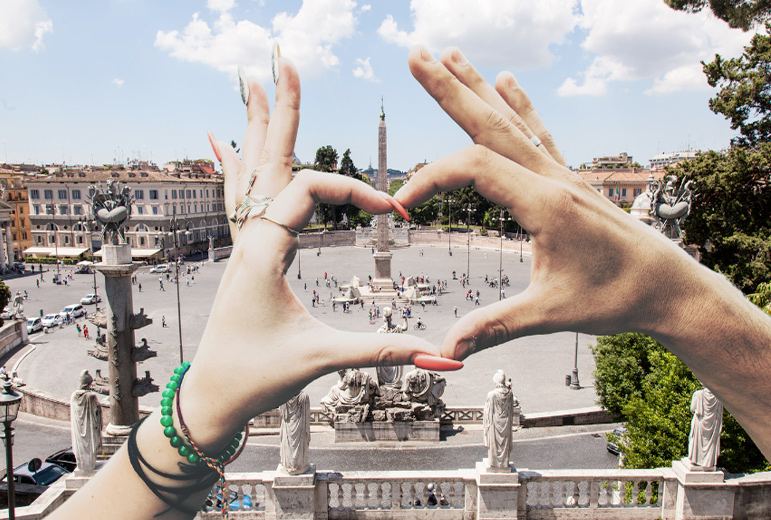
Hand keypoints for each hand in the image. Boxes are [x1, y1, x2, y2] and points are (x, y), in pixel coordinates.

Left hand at [187, 55, 443, 449]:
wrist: (210, 397)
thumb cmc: (255, 377)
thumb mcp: (320, 360)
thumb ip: (380, 352)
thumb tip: (441, 357)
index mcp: (262, 251)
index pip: (310, 189)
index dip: (356, 192)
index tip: (393, 213)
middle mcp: (246, 237)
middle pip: (268, 159)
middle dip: (281, 111)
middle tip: (285, 63)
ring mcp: (240, 243)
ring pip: (249, 172)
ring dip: (257, 127)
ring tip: (253, 86)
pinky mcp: (243, 254)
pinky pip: (240, 195)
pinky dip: (238, 163)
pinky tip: (224, 143)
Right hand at [397, 46, 707, 359]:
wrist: (669, 287)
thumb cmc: (616, 297)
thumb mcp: (551, 313)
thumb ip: (494, 327)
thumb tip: (444, 351)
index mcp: (545, 203)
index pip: (473, 168)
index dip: (430, 180)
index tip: (401, 206)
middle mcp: (552, 178)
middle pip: (489, 123)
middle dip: (448, 89)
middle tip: (415, 56)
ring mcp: (561, 174)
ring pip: (511, 121)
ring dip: (478, 87)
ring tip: (452, 54)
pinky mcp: (568, 180)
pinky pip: (536, 133)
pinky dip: (518, 105)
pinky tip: (507, 82)